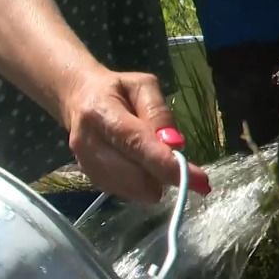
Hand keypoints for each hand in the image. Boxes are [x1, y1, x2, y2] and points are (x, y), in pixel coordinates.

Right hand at [61, 68, 211, 203]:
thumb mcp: (143, 86)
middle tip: (177, 163)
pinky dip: (140, 184)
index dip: (168, 165)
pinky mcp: (90, 179)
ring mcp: (86, 165)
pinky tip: (139, 166)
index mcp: (101, 112)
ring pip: (131, 189)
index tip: (200, 181)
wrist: (78, 98)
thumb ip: (159, 113)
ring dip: (152, 181)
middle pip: (135, 176)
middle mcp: (88, 143)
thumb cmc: (117, 90)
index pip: (137, 145)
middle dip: (163, 175)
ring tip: (151, 158)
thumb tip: (175, 145)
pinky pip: (125, 193)